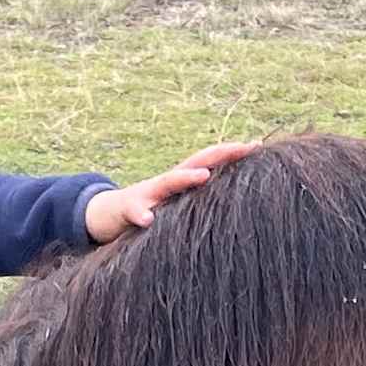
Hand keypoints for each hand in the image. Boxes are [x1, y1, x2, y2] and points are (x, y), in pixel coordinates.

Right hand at [82, 139, 260, 244]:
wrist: (108, 215)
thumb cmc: (150, 210)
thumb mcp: (178, 203)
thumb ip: (200, 198)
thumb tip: (234, 198)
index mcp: (181, 180)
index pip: (209, 161)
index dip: (231, 153)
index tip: (256, 145)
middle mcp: (167, 181)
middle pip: (195, 163)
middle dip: (219, 155)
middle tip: (242, 148)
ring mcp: (147, 194)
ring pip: (167, 183)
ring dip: (185, 178)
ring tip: (203, 176)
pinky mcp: (129, 210)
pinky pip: (135, 212)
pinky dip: (142, 215)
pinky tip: (149, 220)